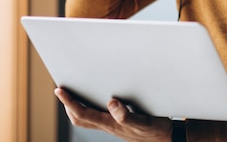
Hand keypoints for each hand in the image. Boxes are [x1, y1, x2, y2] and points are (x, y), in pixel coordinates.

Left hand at [54, 87, 172, 141]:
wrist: (166, 138)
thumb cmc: (154, 130)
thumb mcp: (142, 122)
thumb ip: (126, 115)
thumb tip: (111, 102)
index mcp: (109, 124)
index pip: (82, 113)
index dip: (69, 102)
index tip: (59, 89)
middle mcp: (107, 125)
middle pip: (79, 118)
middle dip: (68, 104)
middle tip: (62, 90)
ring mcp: (112, 125)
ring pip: (87, 118)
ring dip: (77, 106)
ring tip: (73, 92)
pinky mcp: (118, 123)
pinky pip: (97, 115)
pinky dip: (90, 106)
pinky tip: (96, 97)